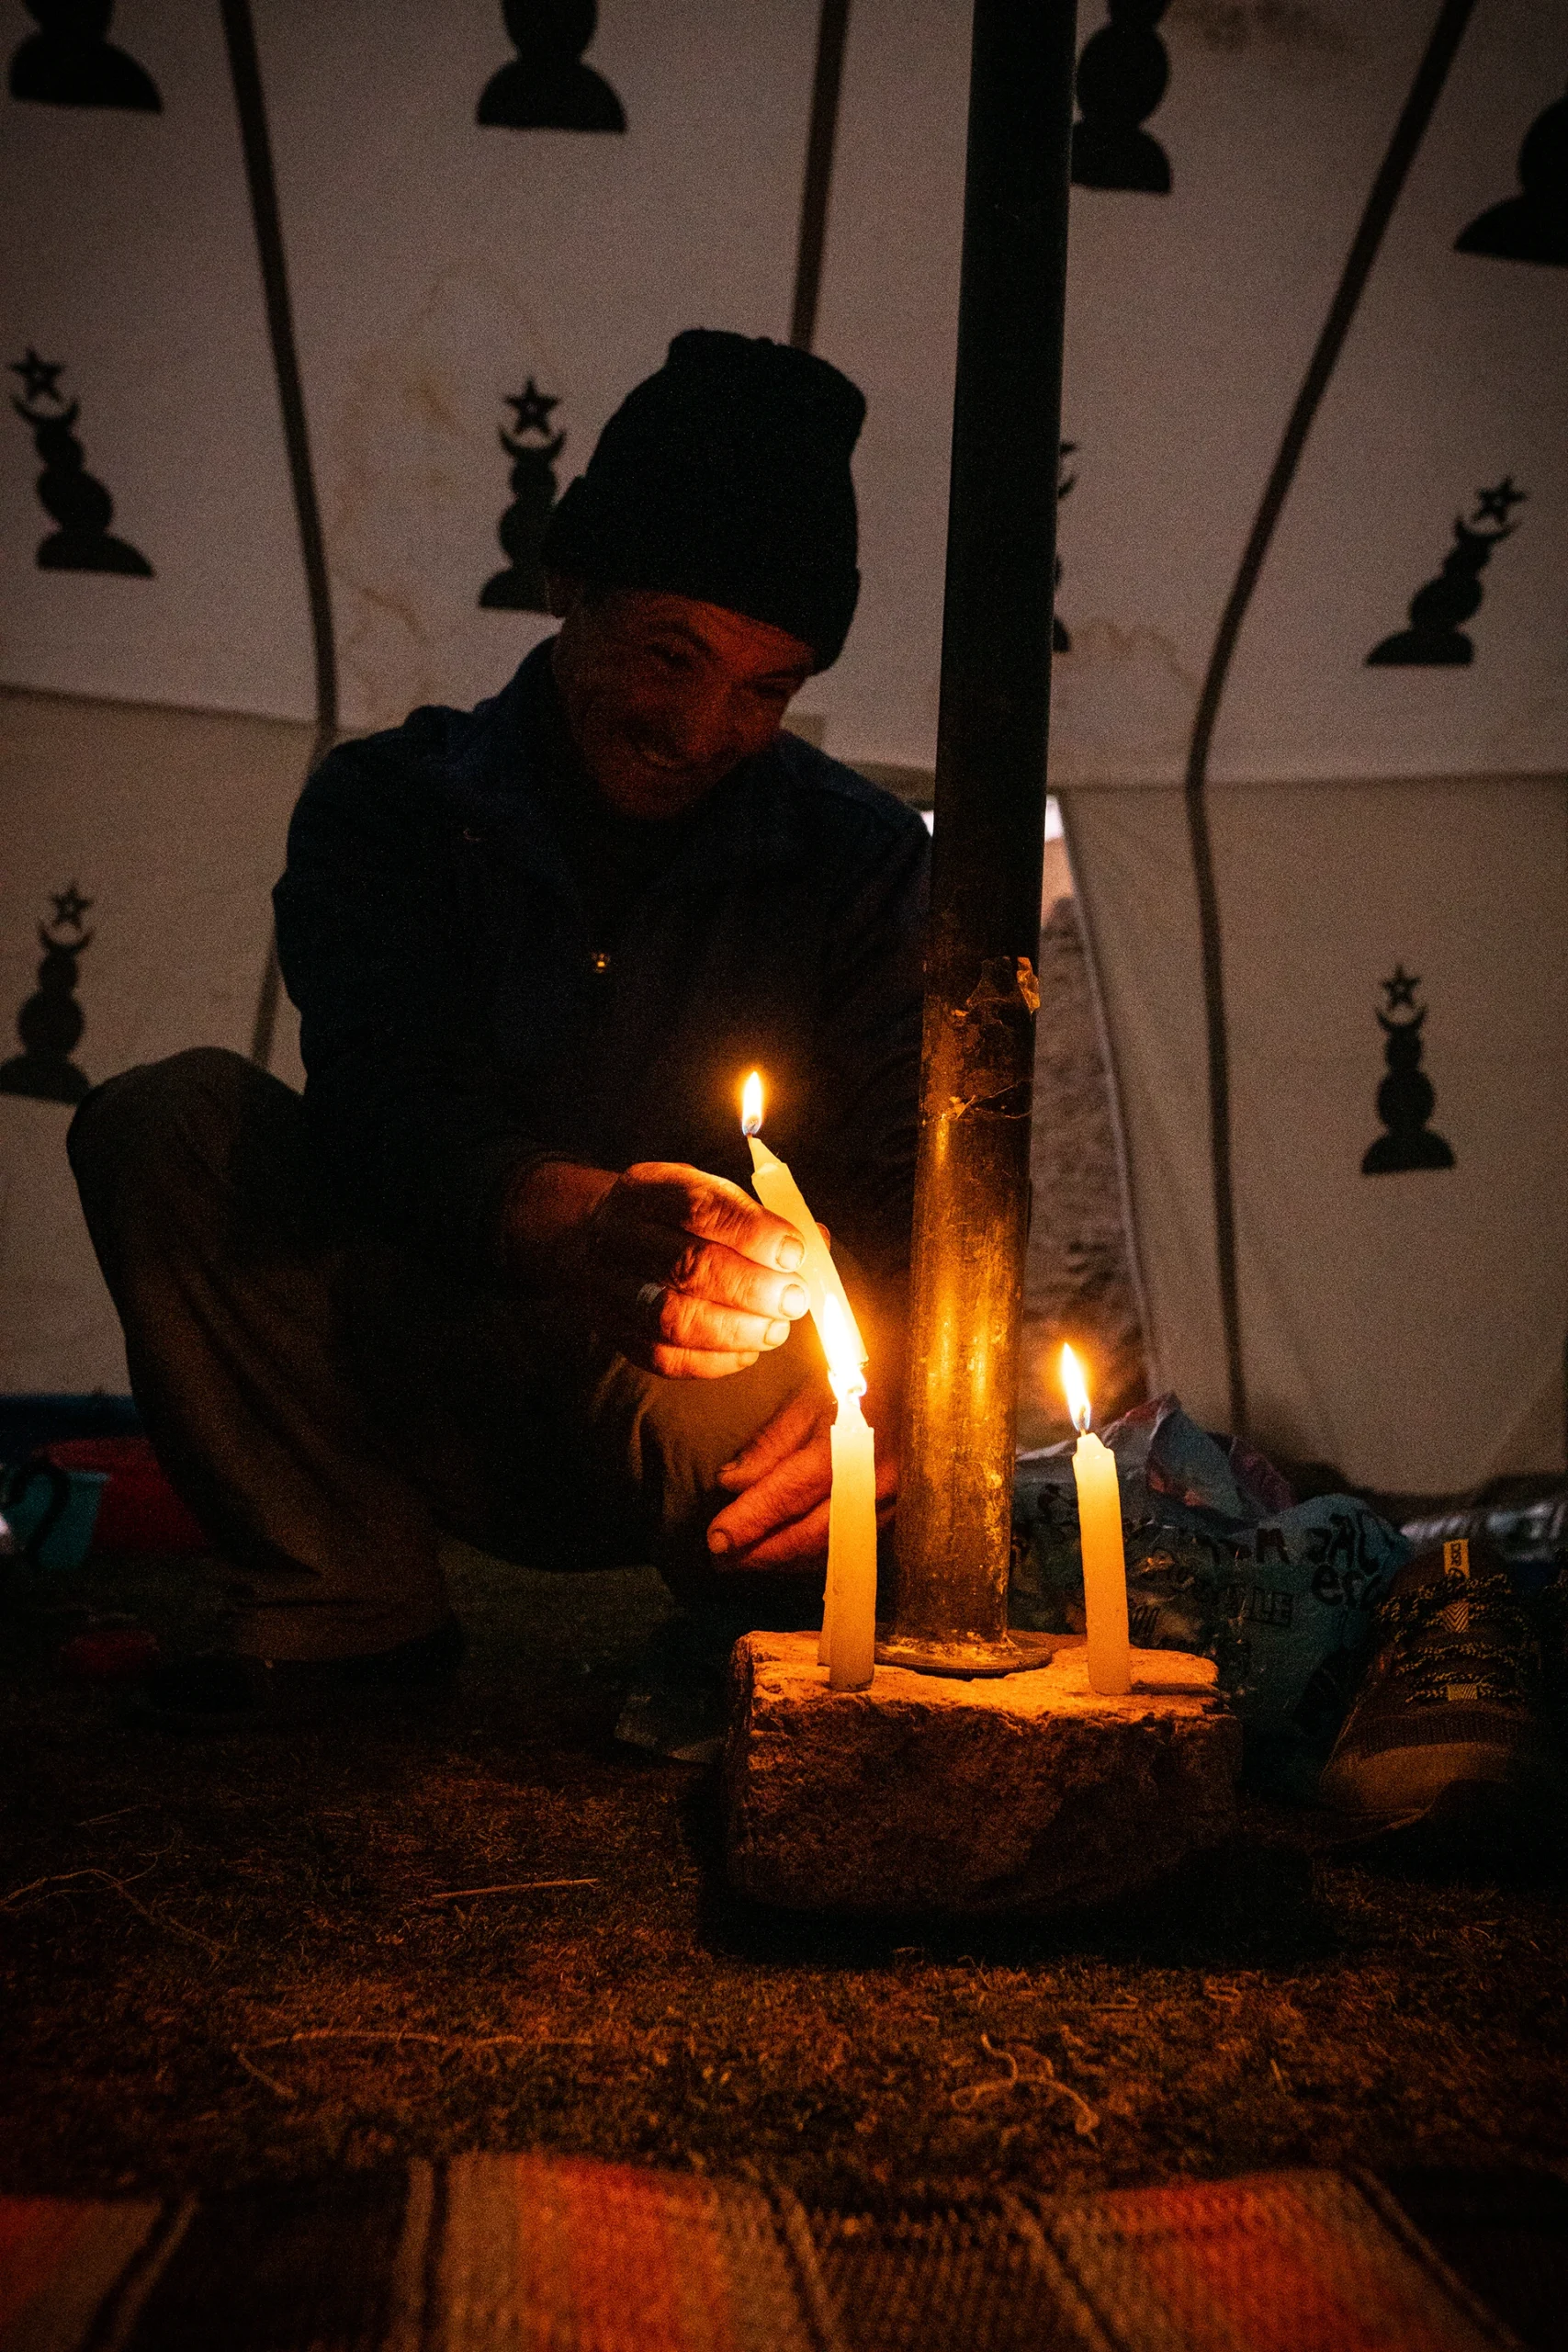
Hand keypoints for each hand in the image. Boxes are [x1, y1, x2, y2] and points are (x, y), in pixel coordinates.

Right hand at [506, 1158, 810, 1377]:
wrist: (593, 1240)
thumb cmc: (672, 1218)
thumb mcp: (706, 1194)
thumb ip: (761, 1217)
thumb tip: (816, 1242)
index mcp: (647, 1189)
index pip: (699, 1207)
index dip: (753, 1233)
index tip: (794, 1253)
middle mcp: (619, 1236)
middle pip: (685, 1266)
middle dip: (751, 1288)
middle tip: (794, 1300)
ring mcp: (609, 1287)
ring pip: (671, 1318)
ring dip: (736, 1329)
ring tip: (776, 1328)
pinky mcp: (614, 1332)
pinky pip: (663, 1357)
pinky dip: (714, 1360)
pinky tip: (747, 1350)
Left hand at [705, 1383, 899, 1567]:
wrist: (918, 1385)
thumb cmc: (857, 1383)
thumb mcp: (810, 1396)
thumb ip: (772, 1441)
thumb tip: (731, 1483)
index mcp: (847, 1444)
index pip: (789, 1494)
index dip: (751, 1521)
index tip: (717, 1540)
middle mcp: (873, 1481)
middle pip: (809, 1533)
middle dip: (762, 1554)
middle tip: (721, 1562)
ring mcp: (890, 1503)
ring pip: (831, 1549)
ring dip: (784, 1562)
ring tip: (745, 1562)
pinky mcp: (897, 1514)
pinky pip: (850, 1548)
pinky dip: (813, 1557)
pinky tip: (785, 1557)